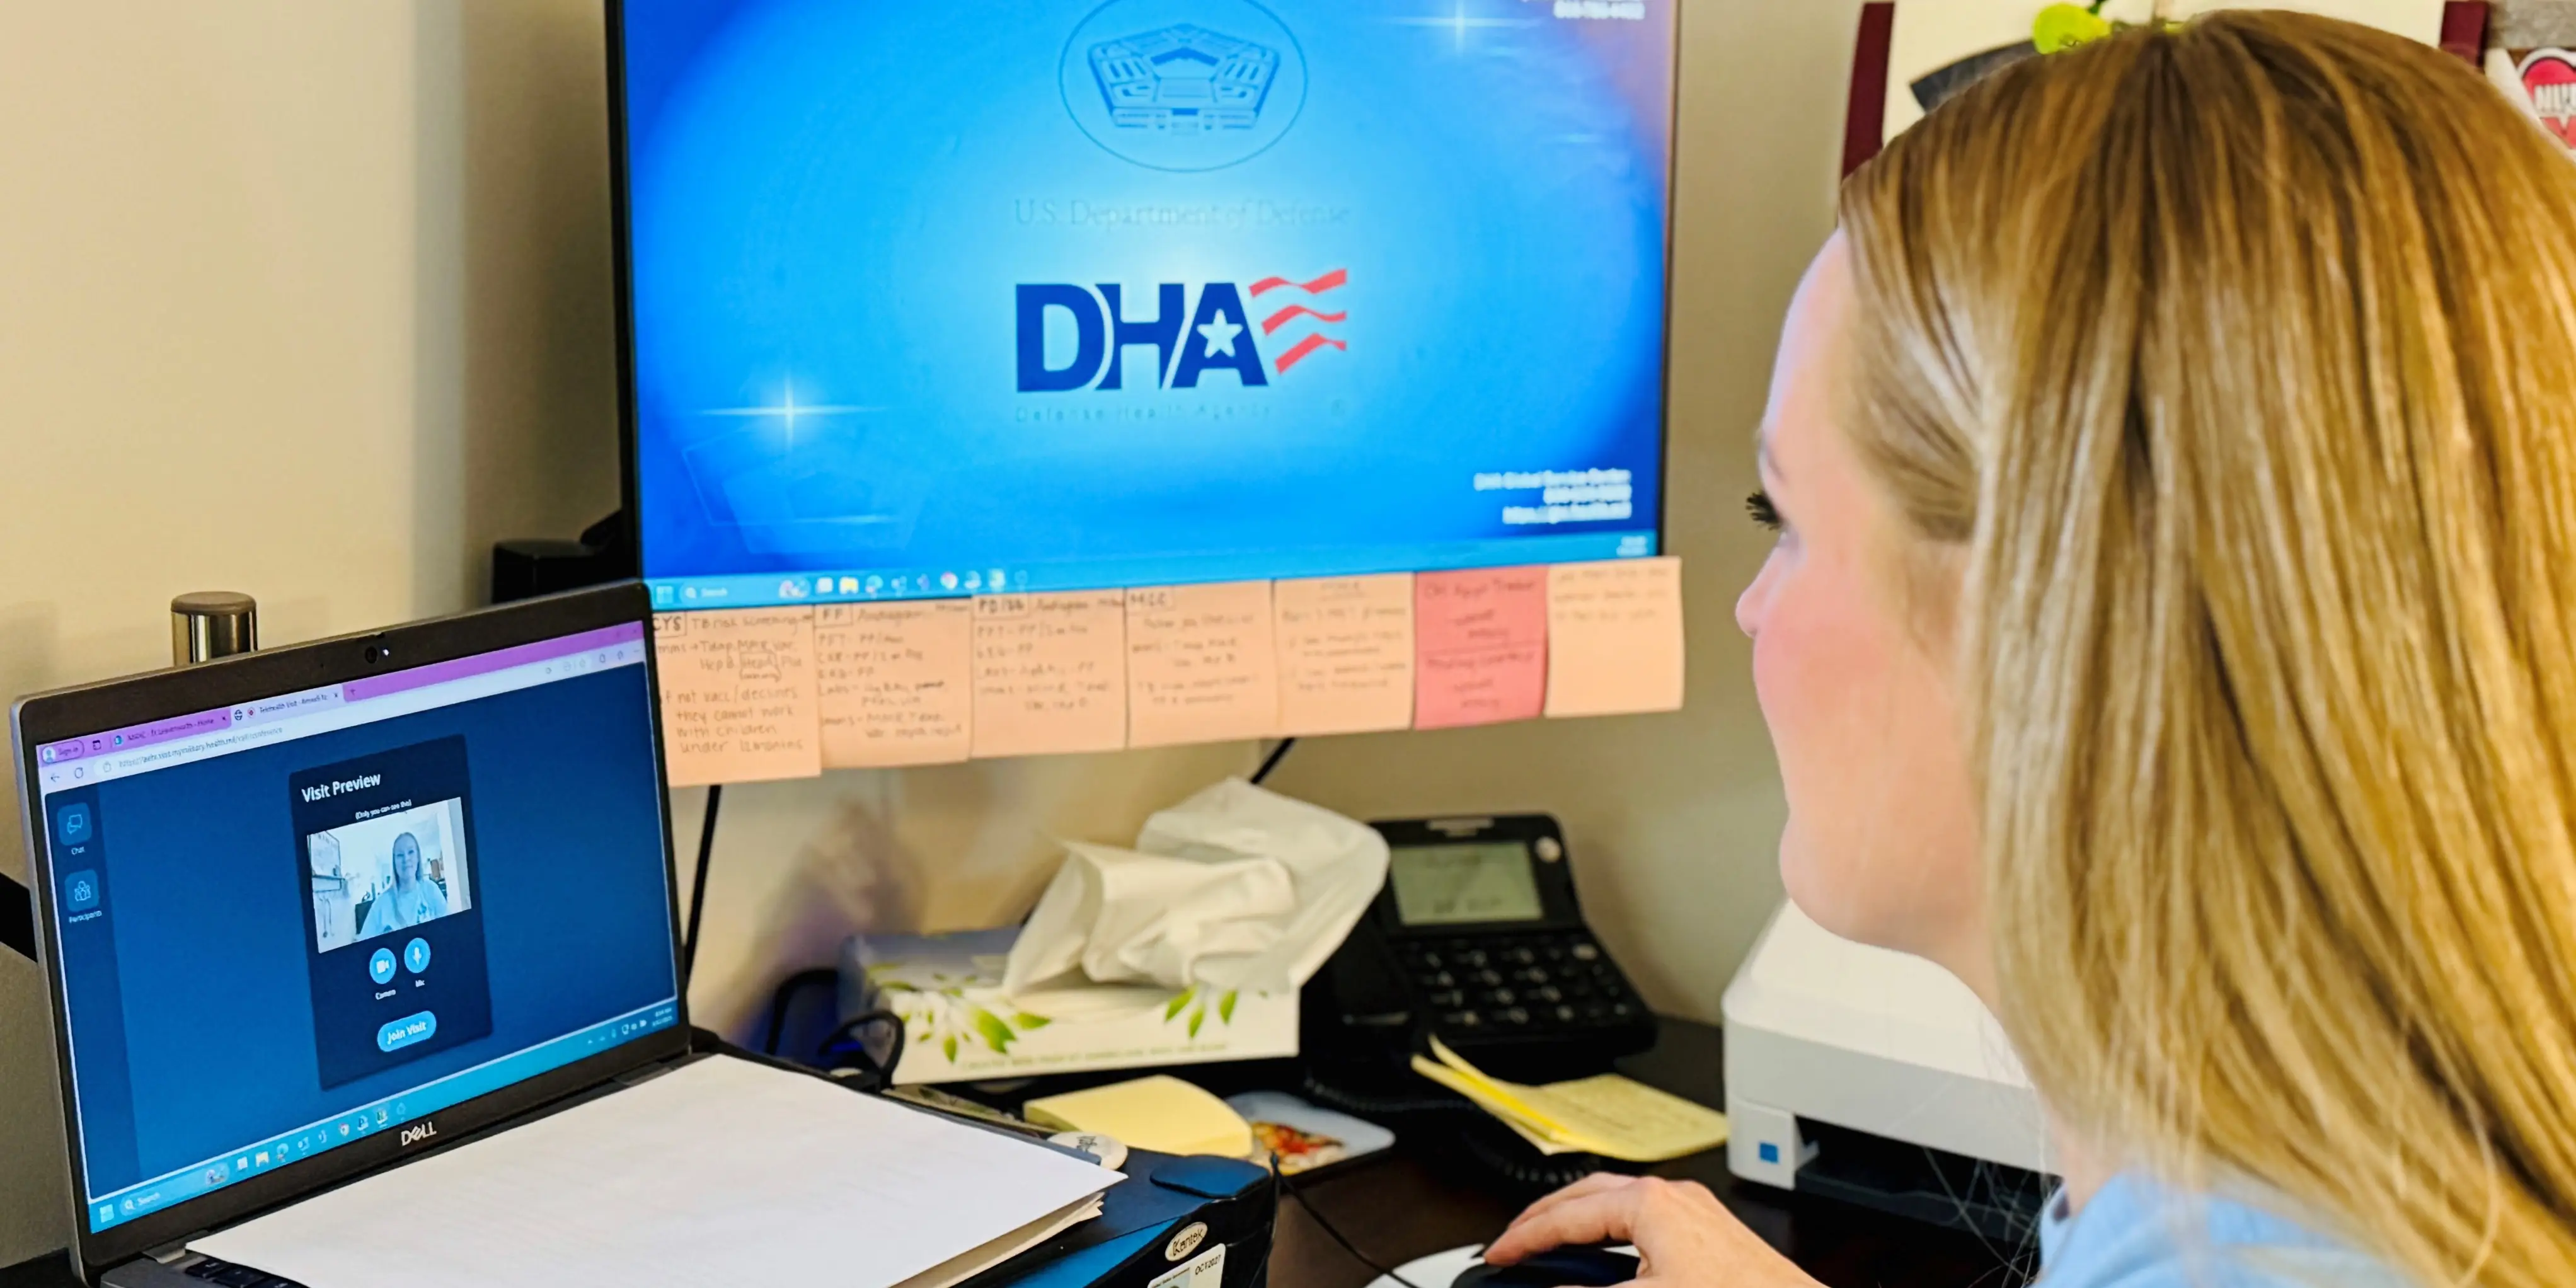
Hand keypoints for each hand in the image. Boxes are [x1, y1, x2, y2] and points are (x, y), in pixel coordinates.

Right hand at [1482, 1174, 1822, 1287]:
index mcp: (1650, 1203)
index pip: (1567, 1215)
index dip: (1525, 1239)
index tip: (1499, 1256)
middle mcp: (1673, 1196)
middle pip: (1588, 1193)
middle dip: (1545, 1216)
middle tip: (1515, 1242)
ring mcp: (1694, 1210)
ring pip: (1617, 1201)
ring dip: (1579, 1219)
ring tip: (1553, 1246)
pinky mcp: (1710, 1231)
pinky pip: (1645, 1216)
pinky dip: (1612, 1230)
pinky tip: (1608, 1257)